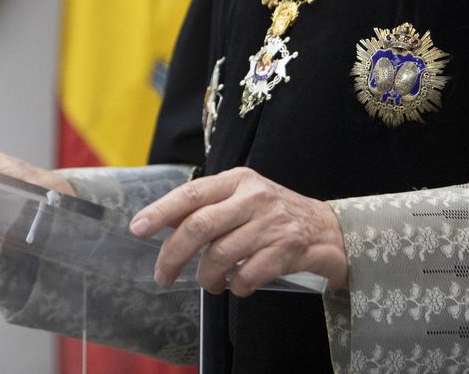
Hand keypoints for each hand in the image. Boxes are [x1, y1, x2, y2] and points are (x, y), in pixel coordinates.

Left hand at [128, 167, 347, 295]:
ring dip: (206, 278)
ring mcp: (272, 224)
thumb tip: (162, 221)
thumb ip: (208, 207)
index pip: (191, 193)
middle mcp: (254, 197)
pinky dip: (235, 288)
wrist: (331, 231)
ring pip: (221, 256)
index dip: (160, 212)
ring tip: (209, 284)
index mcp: (238, 180)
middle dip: (173, 255)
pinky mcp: (288, 250)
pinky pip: (247, 277)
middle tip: (162, 276)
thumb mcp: (243, 199)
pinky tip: (236, 286)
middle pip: (200, 226)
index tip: (137, 228)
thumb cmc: (275, 215)